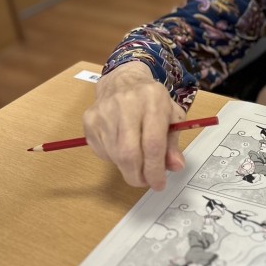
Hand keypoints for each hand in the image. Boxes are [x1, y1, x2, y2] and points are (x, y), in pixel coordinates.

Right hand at [83, 62, 185, 189]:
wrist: (123, 81)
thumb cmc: (152, 102)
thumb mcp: (171, 116)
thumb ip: (173, 143)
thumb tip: (175, 166)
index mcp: (153, 99)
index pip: (153, 143)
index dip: (155, 170)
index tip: (159, 183)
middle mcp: (127, 102)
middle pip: (129, 154)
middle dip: (139, 176)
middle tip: (146, 181)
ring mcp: (104, 111)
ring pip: (115, 156)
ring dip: (128, 168)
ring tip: (137, 161)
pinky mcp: (90, 120)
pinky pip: (102, 152)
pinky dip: (114, 158)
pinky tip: (122, 147)